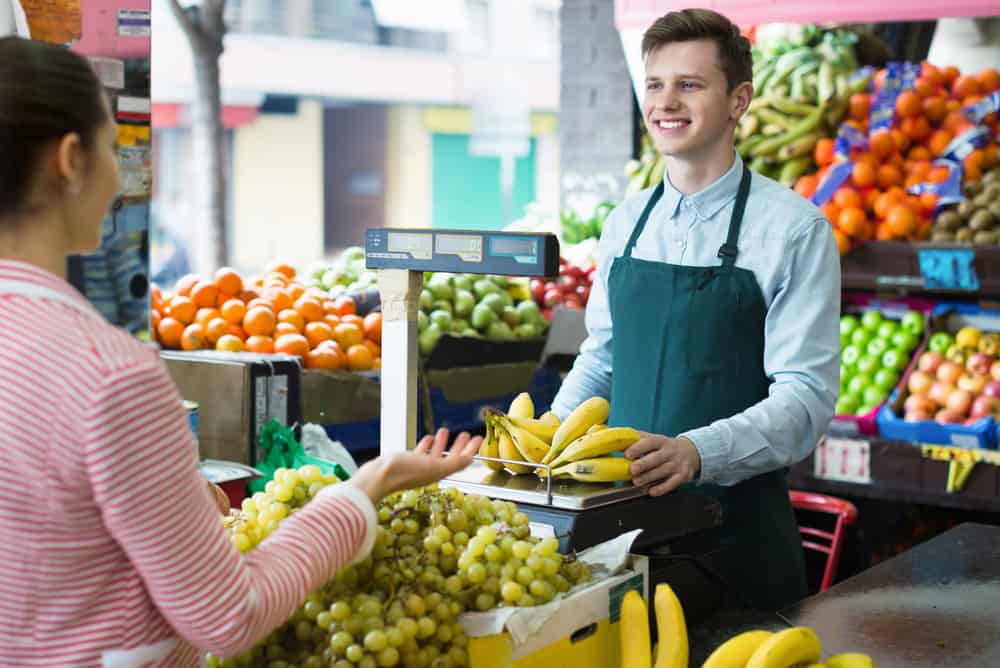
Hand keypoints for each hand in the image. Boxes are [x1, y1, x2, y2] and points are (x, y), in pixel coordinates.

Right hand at [349, 428, 481, 502]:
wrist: (378, 477)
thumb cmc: (404, 472)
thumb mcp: (433, 466)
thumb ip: (453, 463)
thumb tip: (470, 459)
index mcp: (439, 473)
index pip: (460, 461)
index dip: (471, 449)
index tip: (479, 438)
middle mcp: (430, 472)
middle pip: (450, 457)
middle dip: (459, 445)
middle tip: (466, 434)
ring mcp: (418, 468)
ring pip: (435, 454)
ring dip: (442, 443)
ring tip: (445, 431)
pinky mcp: (405, 463)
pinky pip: (420, 453)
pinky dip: (427, 445)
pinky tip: (429, 438)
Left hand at [624, 433, 700, 496]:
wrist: (690, 452)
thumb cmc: (665, 447)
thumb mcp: (654, 439)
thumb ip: (637, 439)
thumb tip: (616, 438)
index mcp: (661, 441)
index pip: (650, 442)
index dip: (638, 448)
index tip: (628, 453)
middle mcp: (670, 452)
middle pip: (657, 457)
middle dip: (644, 464)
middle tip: (632, 469)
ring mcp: (677, 464)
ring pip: (663, 471)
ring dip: (649, 477)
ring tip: (636, 482)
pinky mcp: (682, 475)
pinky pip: (673, 483)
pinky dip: (662, 488)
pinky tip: (652, 491)